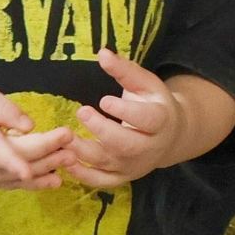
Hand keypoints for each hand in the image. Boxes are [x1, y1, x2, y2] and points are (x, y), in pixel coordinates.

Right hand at [0, 82, 74, 188]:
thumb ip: (0, 107)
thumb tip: (30, 126)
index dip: (10, 160)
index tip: (27, 170)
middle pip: (13, 160)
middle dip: (44, 152)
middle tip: (71, 140)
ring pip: (16, 177)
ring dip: (45, 168)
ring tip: (71, 157)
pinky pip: (13, 186)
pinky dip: (35, 183)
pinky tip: (55, 179)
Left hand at [62, 48, 183, 188]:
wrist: (169, 136)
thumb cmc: (153, 104)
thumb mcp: (146, 84)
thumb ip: (124, 70)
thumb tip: (102, 53)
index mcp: (160, 121)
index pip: (147, 119)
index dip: (126, 111)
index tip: (104, 100)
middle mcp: (148, 147)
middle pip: (126, 145)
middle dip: (103, 131)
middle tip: (82, 111)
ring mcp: (133, 165)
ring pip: (109, 164)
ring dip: (84, 153)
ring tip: (64, 137)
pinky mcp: (121, 177)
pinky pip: (101, 182)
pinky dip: (82, 176)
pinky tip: (65, 161)